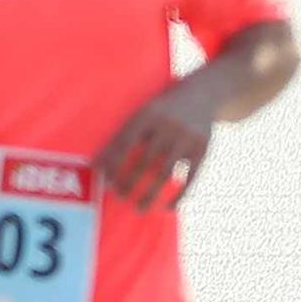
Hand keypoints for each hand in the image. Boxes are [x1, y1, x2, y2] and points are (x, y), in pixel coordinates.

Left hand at [95, 80, 218, 208]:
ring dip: (150, 193)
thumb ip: (125, 133)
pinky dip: (180, 194)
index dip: (113, 162)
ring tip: (138, 208)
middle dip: (129, 181)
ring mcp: (186, 138)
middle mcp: (167, 125)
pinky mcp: (203, 149)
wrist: (203, 93)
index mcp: (147, 114)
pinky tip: (168, 207)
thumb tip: (96, 165)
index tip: (104, 181)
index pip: (125, 141)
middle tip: (119, 196)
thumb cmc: (162, 109)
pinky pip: (190, 177)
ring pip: (165, 173)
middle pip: (144, 161)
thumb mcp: (145, 110)